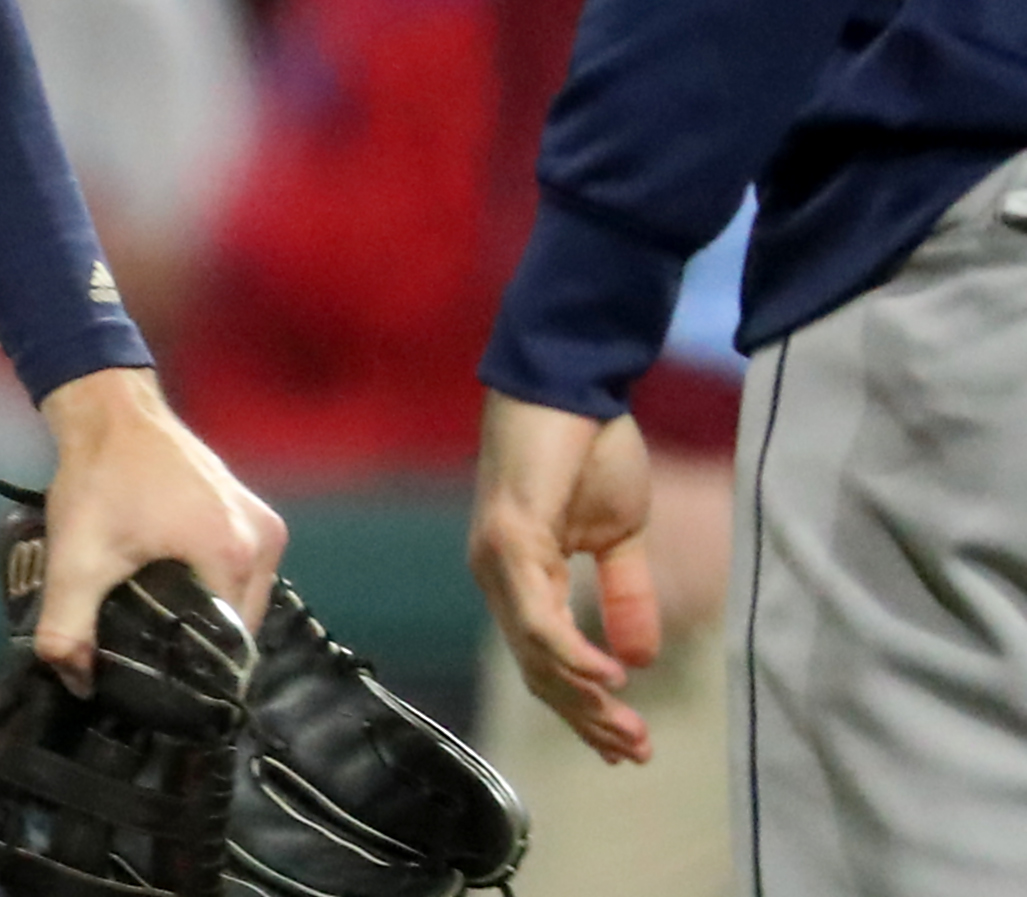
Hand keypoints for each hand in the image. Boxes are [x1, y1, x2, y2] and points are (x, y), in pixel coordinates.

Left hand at [34, 367, 284, 691]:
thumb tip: (75, 682)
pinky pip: (244, 573)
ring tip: (162, 628)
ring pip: (243, 602)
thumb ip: (68, 627)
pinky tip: (176, 593)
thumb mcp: (76, 557)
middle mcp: (263, 543)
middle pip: (240, 628)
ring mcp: (264, 524)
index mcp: (234, 556)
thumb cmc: (98, 478)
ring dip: (209, 617)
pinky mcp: (255, 512)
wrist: (111, 409)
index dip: (193, 673)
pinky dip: (215, 587)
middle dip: (200, 648)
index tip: (160, 685)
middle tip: (154, 657)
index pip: (229, 649)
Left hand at [468, 392, 656, 763]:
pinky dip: (572, 655)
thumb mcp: (619, 536)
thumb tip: (638, 658)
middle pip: (536, 671)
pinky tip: (610, 677)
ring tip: (628, 730)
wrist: (574, 383)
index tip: (626, 744)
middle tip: (636, 752)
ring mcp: (497, 560)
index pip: (544, 661)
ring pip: (534, 654)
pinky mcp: (509, 541)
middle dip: (588, 719)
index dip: (583, 705)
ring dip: (584, 700)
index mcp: (519, 577)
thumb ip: (624, 594)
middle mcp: (497, 576)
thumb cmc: (590, 448)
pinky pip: (536, 617)